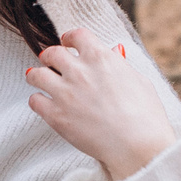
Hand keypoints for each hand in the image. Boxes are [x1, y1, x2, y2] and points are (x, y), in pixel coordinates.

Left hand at [25, 27, 177, 180]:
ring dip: (36, 75)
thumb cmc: (146, 115)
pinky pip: (35, 101)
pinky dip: (37, 101)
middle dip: (50, 56)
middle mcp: (80, 72)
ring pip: (36, 74)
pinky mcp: (56, 116)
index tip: (67, 43)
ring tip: (38, 79)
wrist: (137, 145)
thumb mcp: (139, 81)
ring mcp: (65, 93)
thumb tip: (114, 52)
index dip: (69, 38)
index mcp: (101, 58)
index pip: (77, 35)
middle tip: (50, 62)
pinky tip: (44, 104)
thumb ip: (121, 65)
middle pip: (52, 53)